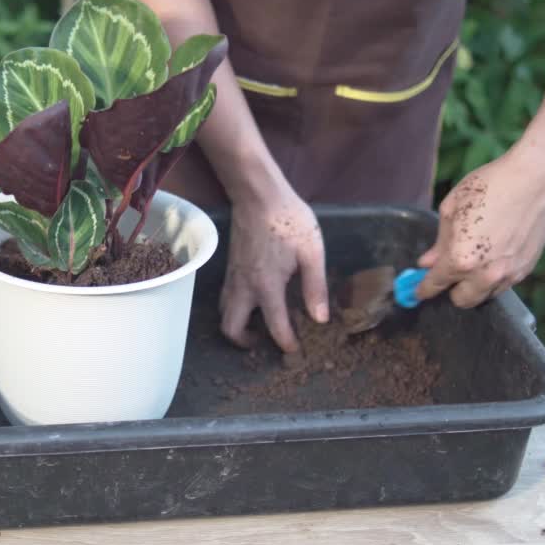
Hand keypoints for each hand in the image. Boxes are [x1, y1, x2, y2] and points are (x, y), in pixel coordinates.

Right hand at [220, 183, 327, 352]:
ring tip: (258, 324)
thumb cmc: (288, 219)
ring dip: (237, 325)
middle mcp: (244, 286)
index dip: (286, 343)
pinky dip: (235, 308)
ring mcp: (233, 277)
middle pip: (231, 328)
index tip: (296, 350)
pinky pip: (225, 297)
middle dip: (244, 342)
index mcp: (267, 285)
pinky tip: (254, 300)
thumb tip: (320, 318)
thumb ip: (315, 287)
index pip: (275, 326)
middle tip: (264, 341)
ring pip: (223, 313)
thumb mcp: (312, 252)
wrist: (258, 195)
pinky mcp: (230, 267)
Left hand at [414, 145, 544, 307]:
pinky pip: (504, 284)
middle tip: (449, 271)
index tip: (418, 291)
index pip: (435, 285)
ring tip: (475, 259)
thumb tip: (427, 262)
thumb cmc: (491, 186)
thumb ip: (439, 242)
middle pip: (461, 300)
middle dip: (452, 289)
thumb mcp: (452, 208)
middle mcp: (485, 274)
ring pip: (485, 295)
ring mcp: (508, 274)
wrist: (536, 178)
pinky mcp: (526, 269)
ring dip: (475, 285)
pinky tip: (494, 254)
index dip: (423, 289)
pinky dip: (494, 277)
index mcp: (460, 258)